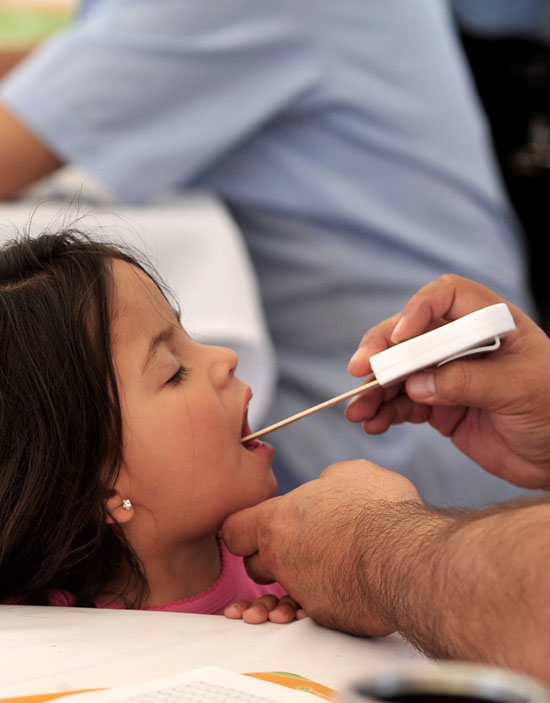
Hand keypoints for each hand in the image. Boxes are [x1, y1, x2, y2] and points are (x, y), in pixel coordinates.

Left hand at [223, 459, 421, 636]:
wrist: (405, 556)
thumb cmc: (378, 508)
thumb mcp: (350, 473)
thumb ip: (327, 481)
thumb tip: (326, 486)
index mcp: (278, 521)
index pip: (233, 530)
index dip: (245, 528)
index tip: (262, 526)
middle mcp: (281, 559)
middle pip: (255, 564)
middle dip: (271, 558)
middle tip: (302, 546)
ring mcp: (302, 592)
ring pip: (282, 594)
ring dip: (295, 584)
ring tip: (325, 570)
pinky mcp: (328, 618)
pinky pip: (314, 612)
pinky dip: (324, 602)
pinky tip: (344, 588)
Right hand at [346, 274, 549, 487]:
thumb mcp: (519, 389)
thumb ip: (467, 382)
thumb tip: (416, 384)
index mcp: (488, 323)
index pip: (446, 297)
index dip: (418, 309)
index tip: (400, 338)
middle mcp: (461, 343)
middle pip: (409, 334)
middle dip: (380, 352)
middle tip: (360, 371)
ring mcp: (446, 375)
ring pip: (398, 373)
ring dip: (375, 390)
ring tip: (358, 410)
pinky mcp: (437, 407)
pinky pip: (402, 405)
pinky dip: (384, 413)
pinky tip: (372, 423)